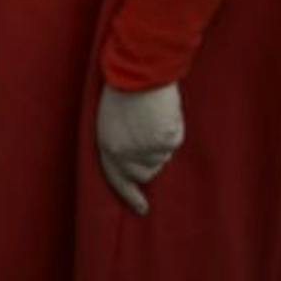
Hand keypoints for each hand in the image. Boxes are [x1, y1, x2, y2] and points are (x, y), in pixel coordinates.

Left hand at [97, 82, 183, 216]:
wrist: (139, 72)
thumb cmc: (122, 89)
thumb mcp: (109, 120)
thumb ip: (119, 143)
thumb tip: (134, 163)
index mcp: (107, 147)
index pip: (117, 180)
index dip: (130, 195)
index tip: (142, 208)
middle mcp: (126, 154)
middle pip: (145, 173)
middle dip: (149, 159)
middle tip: (149, 134)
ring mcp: (147, 149)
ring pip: (161, 158)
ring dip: (160, 143)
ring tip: (152, 117)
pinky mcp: (165, 141)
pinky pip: (173, 142)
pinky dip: (172, 130)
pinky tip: (163, 114)